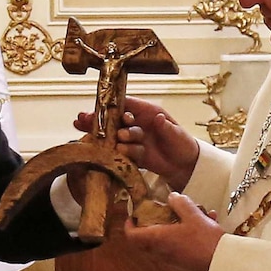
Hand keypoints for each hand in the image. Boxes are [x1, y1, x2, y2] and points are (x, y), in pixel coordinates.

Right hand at [75, 96, 199, 190]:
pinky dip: (111, 152)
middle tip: (84, 120)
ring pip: (114, 135)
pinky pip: (119, 152)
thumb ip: (167, 127)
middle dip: (99, 120)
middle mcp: (137, 123)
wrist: (185, 166)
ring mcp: (133, 139)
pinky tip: (102, 151)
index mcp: (147, 112)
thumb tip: (159, 119)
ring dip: (107, 137)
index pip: (126, 105)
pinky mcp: (131, 154)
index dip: (112, 105)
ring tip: (101, 139)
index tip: (99, 107)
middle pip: (114, 119)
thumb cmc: (183, 144)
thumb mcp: (177, 134)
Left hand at [124, 192, 222, 270]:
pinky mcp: (185, 260)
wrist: (222, 262)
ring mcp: (173, 257)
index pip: (132, 235)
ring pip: (167, 238)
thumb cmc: (204, 240)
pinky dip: (190, 231)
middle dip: (153, 221)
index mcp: (158, 238)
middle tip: (161, 210)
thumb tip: (172, 197)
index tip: (133, 214)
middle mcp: (161, 250)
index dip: (129, 224)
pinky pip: (181, 242)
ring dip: (176, 223)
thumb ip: (180, 203)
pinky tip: (209, 219)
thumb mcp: (192, 215)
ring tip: (196, 210)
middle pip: (147, 237)